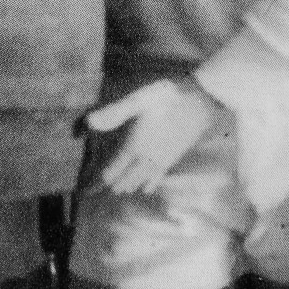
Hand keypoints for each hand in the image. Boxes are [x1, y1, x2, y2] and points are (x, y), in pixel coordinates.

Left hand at [86, 77, 221, 194]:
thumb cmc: (168, 97)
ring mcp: (161, 160)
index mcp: (135, 146)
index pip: (114, 169)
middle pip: (126, 179)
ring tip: (118, 190)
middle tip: (99, 191)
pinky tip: (146, 188)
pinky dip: (147, 185)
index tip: (89, 187)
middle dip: (113, 185)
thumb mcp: (138, 100)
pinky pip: (157, 178)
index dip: (101, 178)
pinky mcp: (173, 158)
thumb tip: (87, 122)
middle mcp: (146, 158)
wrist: (201, 101)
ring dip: (128, 186)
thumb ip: (114, 113)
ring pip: (140, 181)